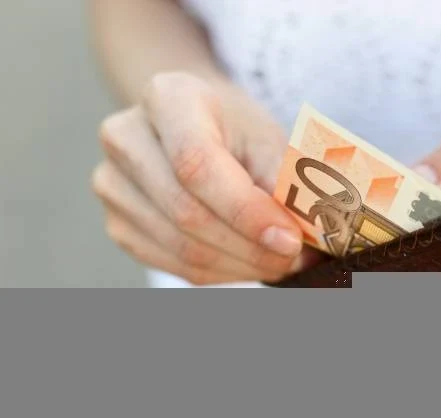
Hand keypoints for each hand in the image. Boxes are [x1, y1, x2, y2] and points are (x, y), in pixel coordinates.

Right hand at [92, 72, 318, 284]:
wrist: (191, 126)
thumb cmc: (236, 130)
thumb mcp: (269, 137)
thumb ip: (285, 179)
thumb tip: (304, 230)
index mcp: (167, 98)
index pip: (198, 165)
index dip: (246, 211)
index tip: (291, 239)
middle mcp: (125, 137)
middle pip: (187, 212)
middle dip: (251, 247)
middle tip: (296, 257)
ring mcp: (112, 183)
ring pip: (182, 248)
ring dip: (242, 265)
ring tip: (281, 261)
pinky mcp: (118, 223)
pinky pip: (173, 264)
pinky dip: (221, 273)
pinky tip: (250, 262)